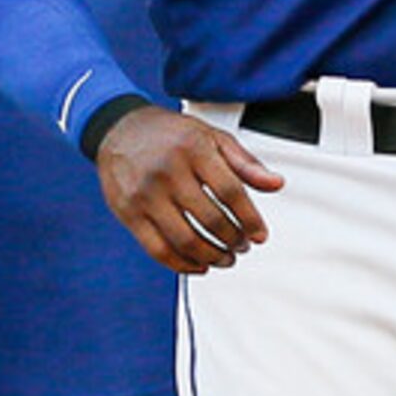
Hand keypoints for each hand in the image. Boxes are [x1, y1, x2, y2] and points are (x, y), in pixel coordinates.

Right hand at [97, 106, 287, 274]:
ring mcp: (145, 195)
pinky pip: (157, 249)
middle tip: (243, 246)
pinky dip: (182, 265)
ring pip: (185, 240)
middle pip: (210, 219)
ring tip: (226, 258)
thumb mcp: (212, 137)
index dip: (250, 219)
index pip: (230, 192)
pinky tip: (199, 265)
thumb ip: (245, 163)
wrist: (119, 130)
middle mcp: (167, 172)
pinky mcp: (128, 214)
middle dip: (233, 240)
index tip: (260, 235)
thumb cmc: (171, 134)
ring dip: (212, 256)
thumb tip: (276, 184)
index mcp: (193, 149)